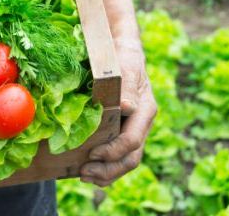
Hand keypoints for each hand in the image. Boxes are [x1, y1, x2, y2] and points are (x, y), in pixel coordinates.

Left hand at [79, 44, 155, 185]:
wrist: (120, 52)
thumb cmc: (122, 57)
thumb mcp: (126, 66)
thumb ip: (127, 86)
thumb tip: (127, 108)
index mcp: (145, 111)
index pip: (132, 141)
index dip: (113, 152)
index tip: (92, 153)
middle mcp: (140, 124)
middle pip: (130, 158)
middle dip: (108, 170)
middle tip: (85, 173)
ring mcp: (130, 130)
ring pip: (124, 162)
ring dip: (105, 174)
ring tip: (84, 176)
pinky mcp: (119, 132)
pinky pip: (115, 156)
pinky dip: (103, 167)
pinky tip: (85, 171)